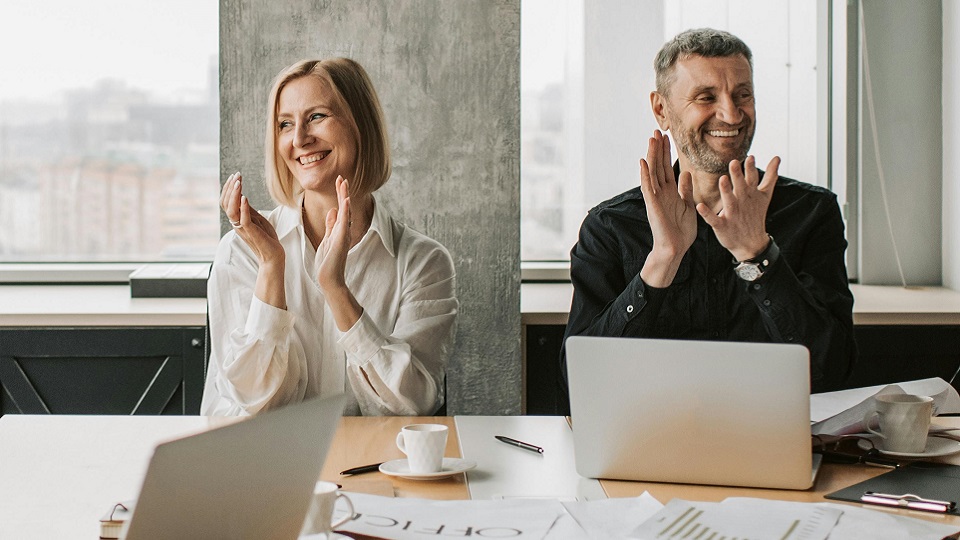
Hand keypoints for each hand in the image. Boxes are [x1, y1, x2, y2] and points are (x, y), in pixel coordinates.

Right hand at [220, 172, 283, 264]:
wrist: (273, 255)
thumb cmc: (266, 237)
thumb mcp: (256, 219)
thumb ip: (247, 209)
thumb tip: (242, 196)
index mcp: (237, 220)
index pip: (226, 202)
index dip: (229, 189)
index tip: (235, 176)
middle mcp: (236, 224)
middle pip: (225, 204)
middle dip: (230, 188)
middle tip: (236, 175)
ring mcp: (243, 229)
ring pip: (231, 211)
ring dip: (234, 195)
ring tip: (238, 183)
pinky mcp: (251, 233)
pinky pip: (243, 220)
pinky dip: (243, 208)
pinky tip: (245, 197)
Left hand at [315, 176, 352, 293]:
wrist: (329, 278)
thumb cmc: (327, 262)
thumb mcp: (327, 239)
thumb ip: (330, 225)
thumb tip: (332, 210)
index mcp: (339, 229)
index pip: (340, 208)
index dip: (340, 194)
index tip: (339, 181)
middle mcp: (344, 230)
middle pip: (344, 206)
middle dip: (343, 191)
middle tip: (341, 177)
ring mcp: (344, 234)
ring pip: (345, 211)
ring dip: (344, 197)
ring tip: (344, 183)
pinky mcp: (341, 239)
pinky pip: (344, 222)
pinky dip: (345, 211)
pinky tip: (345, 200)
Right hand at [638, 131, 696, 285]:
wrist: (675, 249)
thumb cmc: (681, 232)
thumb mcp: (688, 206)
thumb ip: (686, 190)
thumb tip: (685, 174)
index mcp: (670, 192)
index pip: (667, 168)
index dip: (666, 153)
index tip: (667, 137)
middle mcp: (661, 192)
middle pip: (658, 166)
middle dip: (658, 149)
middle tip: (656, 131)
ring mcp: (656, 198)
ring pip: (652, 172)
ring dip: (651, 156)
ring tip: (651, 139)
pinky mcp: (653, 205)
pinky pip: (648, 187)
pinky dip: (645, 175)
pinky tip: (643, 162)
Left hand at [698, 156, 778, 260]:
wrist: (751, 243)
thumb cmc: (755, 215)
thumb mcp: (764, 195)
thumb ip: (770, 176)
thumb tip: (777, 157)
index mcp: (750, 194)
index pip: (752, 179)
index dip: (751, 169)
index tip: (750, 157)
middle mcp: (742, 202)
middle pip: (740, 187)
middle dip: (737, 176)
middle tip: (734, 163)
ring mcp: (732, 214)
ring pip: (729, 200)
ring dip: (726, 191)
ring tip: (722, 179)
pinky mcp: (722, 225)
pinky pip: (713, 219)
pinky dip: (707, 213)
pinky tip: (700, 206)